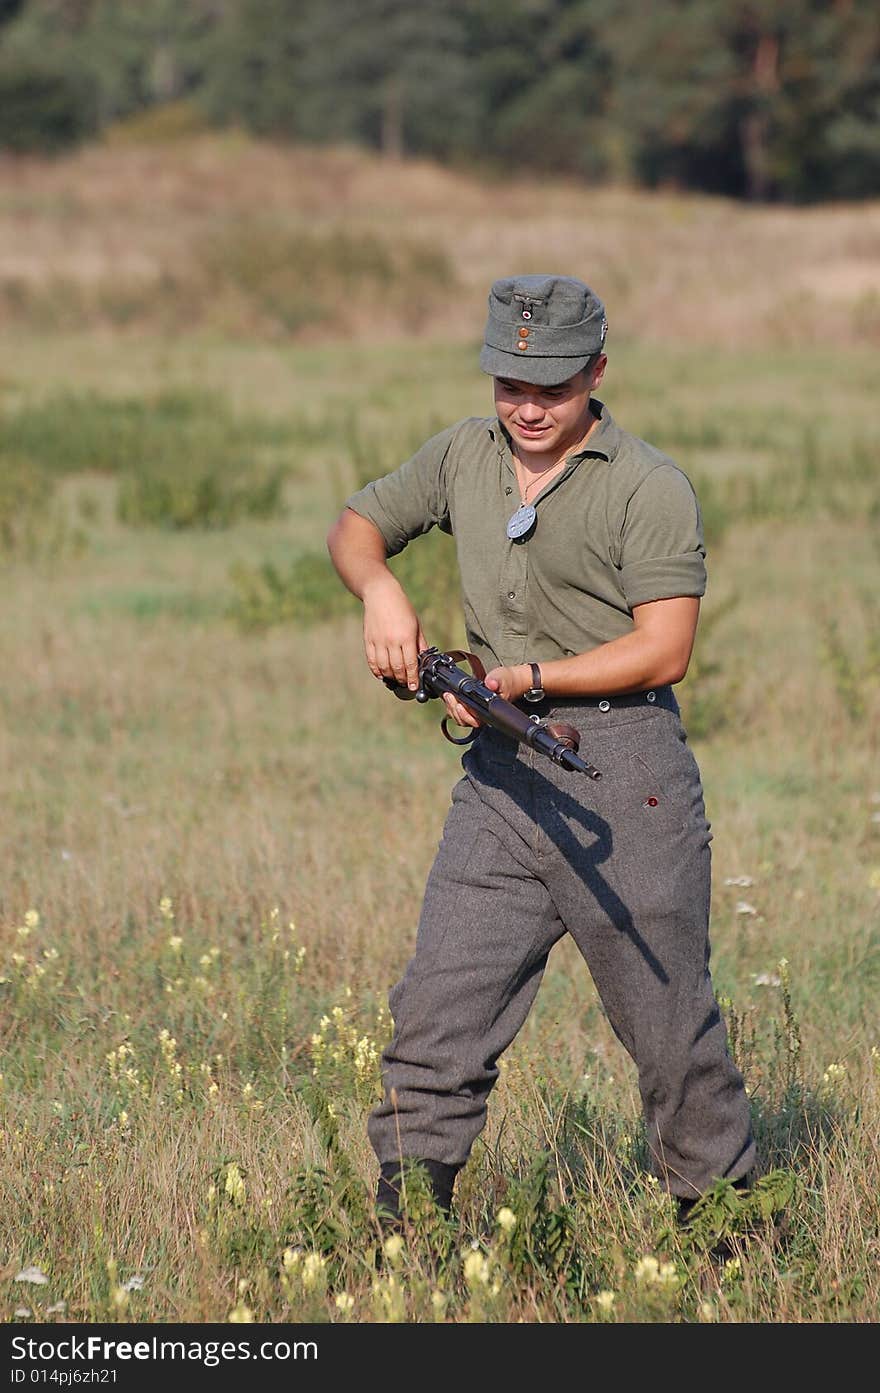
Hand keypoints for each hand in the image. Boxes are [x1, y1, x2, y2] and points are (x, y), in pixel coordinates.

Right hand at [362, 574, 425, 691]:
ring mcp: (378, 641)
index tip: (413, 686)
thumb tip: (424, 660)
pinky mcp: (368, 640)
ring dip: (390, 677)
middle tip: (405, 683)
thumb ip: (420, 643)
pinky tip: (382, 674)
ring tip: (395, 679)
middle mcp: (392, 641)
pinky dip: (376, 671)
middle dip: (402, 679)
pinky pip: (372, 661)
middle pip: (397, 668)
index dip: (412, 678)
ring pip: (383, 667)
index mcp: (406, 637)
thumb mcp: (416, 624)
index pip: (410, 664)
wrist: (381, 594)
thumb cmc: (401, 608)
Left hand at [441, 663, 530, 728]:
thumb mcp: (503, 677)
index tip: (460, 704)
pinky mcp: (470, 708)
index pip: (475, 720)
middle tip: (449, 696)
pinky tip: (449, 697)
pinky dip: (452, 705)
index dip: (465, 715)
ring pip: (459, 718)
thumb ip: (497, 680)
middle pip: (464, 721)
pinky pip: (458, 712)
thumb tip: (490, 683)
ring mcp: (475, 713)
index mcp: (489, 712)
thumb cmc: (507, 682)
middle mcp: (481, 716)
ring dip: (451, 708)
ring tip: (448, 695)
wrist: (508, 682)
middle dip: (454, 709)